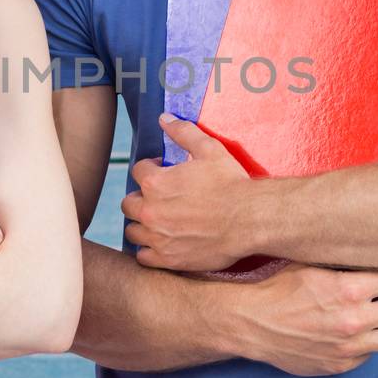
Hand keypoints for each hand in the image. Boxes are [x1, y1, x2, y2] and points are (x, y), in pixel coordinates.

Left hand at [122, 114, 256, 270]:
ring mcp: (157, 237)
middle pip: (128, 203)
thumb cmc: (230, 183)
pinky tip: (162, 243)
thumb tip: (164, 119)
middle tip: (161, 198)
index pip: (138, 170)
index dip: (152, 168)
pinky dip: (149, 250)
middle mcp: (150, 210)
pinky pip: (143, 257)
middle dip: (141, 197)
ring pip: (132, 230)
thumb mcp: (208, 150)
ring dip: (142, 224)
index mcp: (155, 182)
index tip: (164, 172)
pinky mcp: (168, 259)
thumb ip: (183, 132)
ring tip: (158, 221)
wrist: (249, 219)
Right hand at [226, 263, 377, 376]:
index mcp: (348, 289)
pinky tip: (353, 330)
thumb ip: (343, 258)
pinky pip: (372, 353)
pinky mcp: (341, 366)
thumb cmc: (276, 288)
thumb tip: (372, 246)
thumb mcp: (309, 262)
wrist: (249, 324)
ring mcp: (349, 348)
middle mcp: (354, 321)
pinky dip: (369, 340)